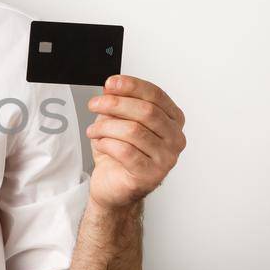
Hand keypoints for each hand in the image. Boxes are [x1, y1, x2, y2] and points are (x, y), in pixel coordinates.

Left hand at [84, 74, 186, 209]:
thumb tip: (112, 87)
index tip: (111, 83)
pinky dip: (107, 144)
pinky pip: (126, 152)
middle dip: (115, 104)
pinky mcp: (151, 175)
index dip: (132, 86)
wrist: (113, 185)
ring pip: (134, 131)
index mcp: (172, 120)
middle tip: (94, 104)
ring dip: (106, 127)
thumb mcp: (117, 120)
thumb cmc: (119, 153)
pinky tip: (100, 143)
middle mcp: (175, 138)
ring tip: (94, 130)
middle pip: (146, 111)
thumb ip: (119, 103)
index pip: (156, 95)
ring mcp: (166, 158)